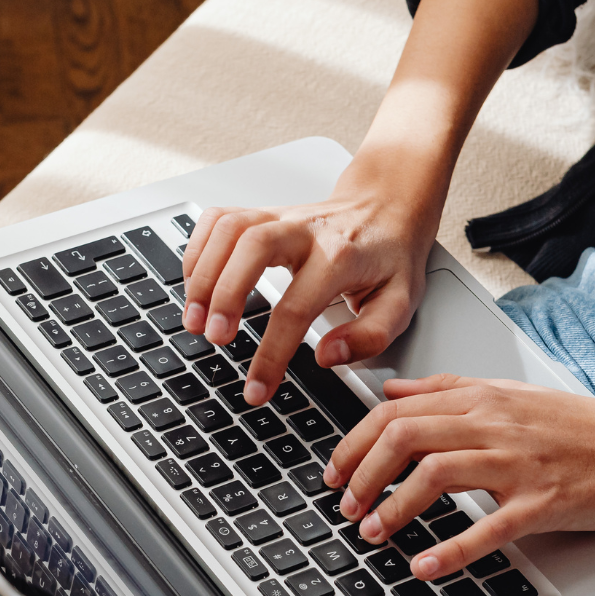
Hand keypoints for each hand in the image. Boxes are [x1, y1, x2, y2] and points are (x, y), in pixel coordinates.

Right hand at [179, 149, 445, 406]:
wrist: (389, 206)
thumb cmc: (390, 258)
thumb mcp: (401, 303)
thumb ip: (369, 336)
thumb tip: (326, 356)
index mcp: (341, 257)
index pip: (297, 308)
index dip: (271, 354)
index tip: (256, 389)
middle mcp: (306, 230)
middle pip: (252, 247)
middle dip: (224, 294)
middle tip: (213, 338)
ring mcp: (280, 216)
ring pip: (229, 228)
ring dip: (203, 273)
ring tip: (194, 318)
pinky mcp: (262, 213)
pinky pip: (218, 219)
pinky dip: (198, 250)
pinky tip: (194, 283)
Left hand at [324, 375, 594, 578]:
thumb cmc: (587, 430)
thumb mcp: (512, 395)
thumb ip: (449, 390)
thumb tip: (392, 389)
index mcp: (484, 397)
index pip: (396, 410)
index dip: (354, 441)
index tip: (336, 469)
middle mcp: (496, 423)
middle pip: (404, 435)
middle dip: (361, 473)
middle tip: (343, 504)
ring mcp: (520, 462)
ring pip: (435, 473)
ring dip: (392, 507)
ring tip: (371, 533)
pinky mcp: (544, 502)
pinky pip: (487, 527)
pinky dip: (449, 549)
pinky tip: (423, 565)